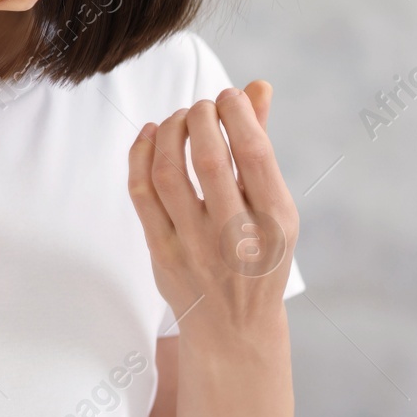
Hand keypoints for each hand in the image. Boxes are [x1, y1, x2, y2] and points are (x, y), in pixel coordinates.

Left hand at [128, 80, 298, 339]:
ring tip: (177, 118)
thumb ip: (261, 147)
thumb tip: (257, 87)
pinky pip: (141, 194)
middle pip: (209, 160)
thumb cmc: (258, 254)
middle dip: (200, 118)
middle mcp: (237, 236)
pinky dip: (140, 156)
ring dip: (168, 133)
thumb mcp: (274, 208)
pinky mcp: (162, 253)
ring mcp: (195, 247)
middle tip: (200, 105)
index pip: (256, 155)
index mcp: (276, 222)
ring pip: (168, 173)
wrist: (234, 329)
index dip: (237, 114)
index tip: (228, 95)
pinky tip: (149, 135)